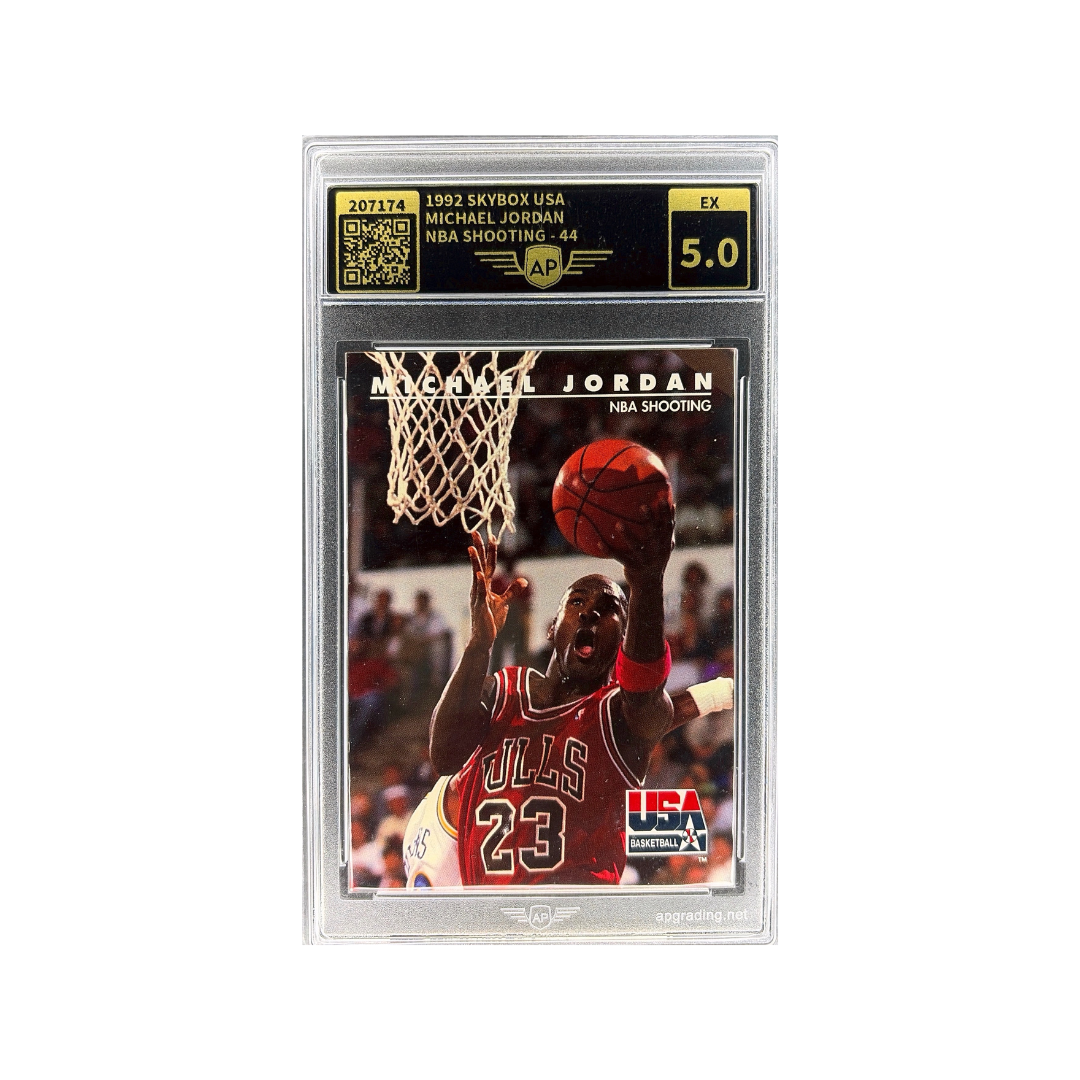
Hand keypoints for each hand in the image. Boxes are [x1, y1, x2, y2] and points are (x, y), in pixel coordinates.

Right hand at [467, 531, 527, 649]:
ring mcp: (478, 596)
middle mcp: (479, 588)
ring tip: (472, 548)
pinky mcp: (480, 606)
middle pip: (480, 564)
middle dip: (478, 548)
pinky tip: (479, 574)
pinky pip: (480, 592)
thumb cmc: (491, 620)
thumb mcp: (504, 603)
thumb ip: (512, 591)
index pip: (488, 565)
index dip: (490, 551)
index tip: (491, 537)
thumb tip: (523, 580)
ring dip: (475, 562)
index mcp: (485, 586)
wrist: (483, 638)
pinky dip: (479, 583)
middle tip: (475, 533)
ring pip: (477, 575)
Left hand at [615, 497, 674, 581]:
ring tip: (618, 524)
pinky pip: (619, 557)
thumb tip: (673, 505)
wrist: (649, 586)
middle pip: (654, 533)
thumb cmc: (655, 559)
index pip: (668, 526)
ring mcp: (645, 560)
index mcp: (665, 544)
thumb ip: (666, 529)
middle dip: (649, 520)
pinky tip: (599, 542)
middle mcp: (657, 552)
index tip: (663, 498)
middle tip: (642, 506)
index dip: (666, 513)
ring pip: (636, 546)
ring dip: (627, 535)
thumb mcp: (664, 546)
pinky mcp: (633, 567)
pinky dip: (609, 550)